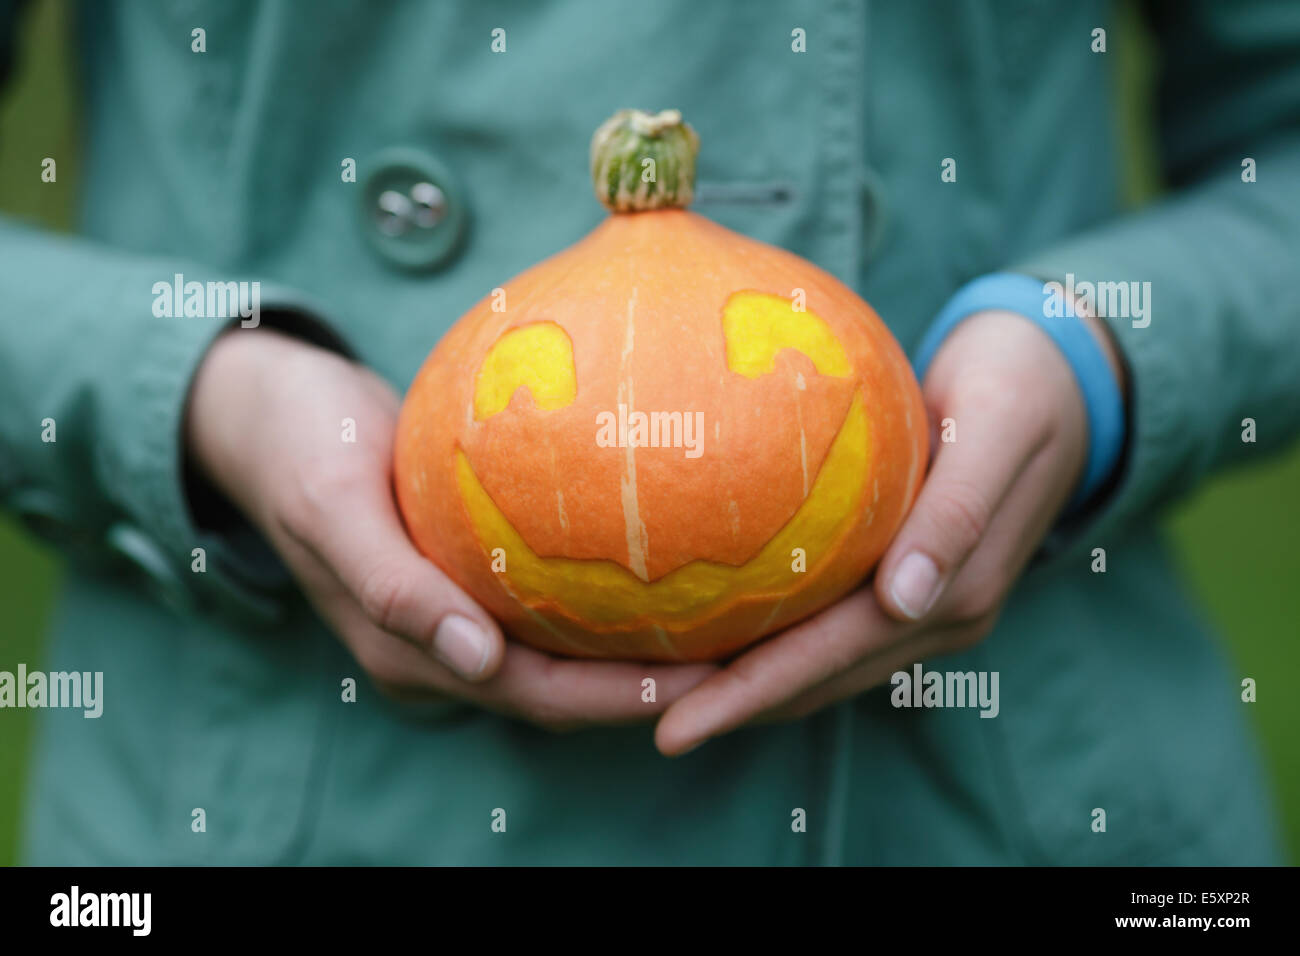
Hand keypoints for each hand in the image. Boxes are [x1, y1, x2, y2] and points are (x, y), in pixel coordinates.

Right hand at [186, 329, 714, 729]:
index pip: (533, 695)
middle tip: (741, 657)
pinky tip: (664, 563)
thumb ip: (393, 585)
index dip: (616, 699)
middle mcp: (440, 648)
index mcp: (407, 653)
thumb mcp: (333, 503)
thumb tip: (476, 661)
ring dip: (634, 647)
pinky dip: (602, 594)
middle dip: (647, 684)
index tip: (701, 683)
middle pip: (561, 687)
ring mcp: (454, 613)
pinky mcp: (468, 572)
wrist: (271, 409)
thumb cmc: (300, 444)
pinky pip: (547, 597)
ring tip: (722, 621)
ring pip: (560, 648)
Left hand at [654, 308, 1126, 754]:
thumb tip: (905, 602)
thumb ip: (957, 513)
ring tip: (657, 687)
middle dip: (725, 704)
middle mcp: (936, 618)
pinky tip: (710, 632)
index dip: (748, 693)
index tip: (669, 723)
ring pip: (816, 668)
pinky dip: (768, 645)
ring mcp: (923, 611)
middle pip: (813, 679)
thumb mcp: (998, 429)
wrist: (1060, 384)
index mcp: (958, 592)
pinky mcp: (906, 590)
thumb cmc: (1018, 387)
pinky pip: (826, 631)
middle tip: (637, 710)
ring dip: (740, 686)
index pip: (831, 656)